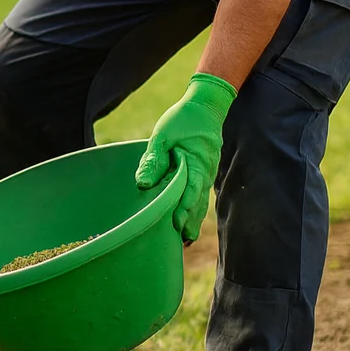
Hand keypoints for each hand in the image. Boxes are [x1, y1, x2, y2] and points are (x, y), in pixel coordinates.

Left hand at [134, 73, 236, 242]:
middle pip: (197, 204)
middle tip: (179, 244)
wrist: (205, 106)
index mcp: (196, 164)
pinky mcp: (203, 174)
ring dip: (192, 220)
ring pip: (200, 202)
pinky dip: (194, 210)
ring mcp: (207, 175)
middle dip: (188, 223)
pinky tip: (187, 224)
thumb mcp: (162, 136)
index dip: (183, 211)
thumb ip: (154, 159)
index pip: (190, 193)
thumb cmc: (182, 120)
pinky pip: (200, 196)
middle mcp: (205, 173)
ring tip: (184, 241)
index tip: (175, 227)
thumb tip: (142, 184)